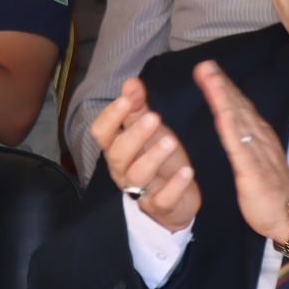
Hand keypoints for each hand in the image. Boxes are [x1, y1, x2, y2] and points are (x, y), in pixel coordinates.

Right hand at [90, 78, 199, 233]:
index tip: (127, 99)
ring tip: (170, 142)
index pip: (101, 133)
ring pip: (137, 176)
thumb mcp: (150, 131)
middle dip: (134, 134)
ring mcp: (140, 190)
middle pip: (117, 154)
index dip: (111, 116)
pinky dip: (174, 186)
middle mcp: (123, 169)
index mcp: (118, 148)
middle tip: (155, 117)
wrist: (176, 200)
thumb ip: (139, 108)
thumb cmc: (158, 160)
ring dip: (153, 157)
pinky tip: (187, 171)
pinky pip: (161, 200)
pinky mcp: (160, 206)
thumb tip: (131, 82)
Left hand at [195, 62, 288, 244]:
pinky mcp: (253, 168)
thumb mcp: (254, 162)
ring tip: (208, 76)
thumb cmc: (271, 191)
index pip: (239, 107)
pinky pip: (239, 143)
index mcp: (258, 138)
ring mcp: (257, 151)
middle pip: (238, 106)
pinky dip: (229, 124)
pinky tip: (220, 111)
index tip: (208, 70)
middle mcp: (259, 139)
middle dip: (221, 83)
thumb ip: (243, 144)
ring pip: (237, 117)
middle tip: (205, 64)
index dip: (223, 87)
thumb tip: (231, 128)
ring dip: (222, 95)